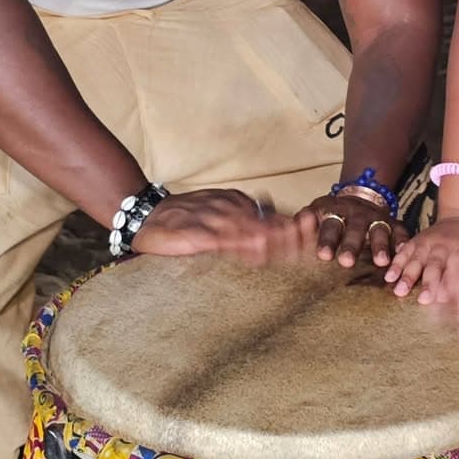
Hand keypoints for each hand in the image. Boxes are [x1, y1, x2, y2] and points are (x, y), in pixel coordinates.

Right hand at [130, 188, 303, 262]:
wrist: (146, 215)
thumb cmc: (186, 218)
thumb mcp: (220, 209)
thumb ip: (244, 217)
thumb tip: (276, 225)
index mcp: (238, 204)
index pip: (273, 215)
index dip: (294, 226)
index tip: (312, 232)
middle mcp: (230, 209)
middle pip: (268, 223)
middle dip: (291, 235)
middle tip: (310, 244)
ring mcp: (214, 221)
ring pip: (250, 231)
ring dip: (274, 242)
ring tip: (293, 251)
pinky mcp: (197, 235)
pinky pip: (223, 241)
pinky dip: (242, 247)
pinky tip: (256, 254)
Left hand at [298, 192, 408, 267]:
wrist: (362, 196)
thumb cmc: (332, 214)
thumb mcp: (316, 212)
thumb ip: (301, 222)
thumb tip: (280, 230)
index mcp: (335, 212)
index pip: (330, 226)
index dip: (327, 240)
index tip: (323, 256)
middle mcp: (357, 214)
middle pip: (355, 229)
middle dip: (351, 245)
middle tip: (346, 262)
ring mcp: (377, 218)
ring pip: (379, 230)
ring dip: (380, 245)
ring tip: (381, 262)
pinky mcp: (395, 223)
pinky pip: (401, 232)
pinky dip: (404, 242)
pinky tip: (404, 252)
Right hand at [384, 216, 458, 301]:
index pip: (456, 266)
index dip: (451, 282)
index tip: (447, 299)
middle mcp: (442, 246)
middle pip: (435, 265)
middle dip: (429, 282)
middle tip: (423, 299)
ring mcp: (427, 243)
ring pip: (416, 259)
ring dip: (408, 275)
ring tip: (400, 291)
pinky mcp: (415, 241)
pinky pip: (403, 252)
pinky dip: (396, 264)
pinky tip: (389, 277)